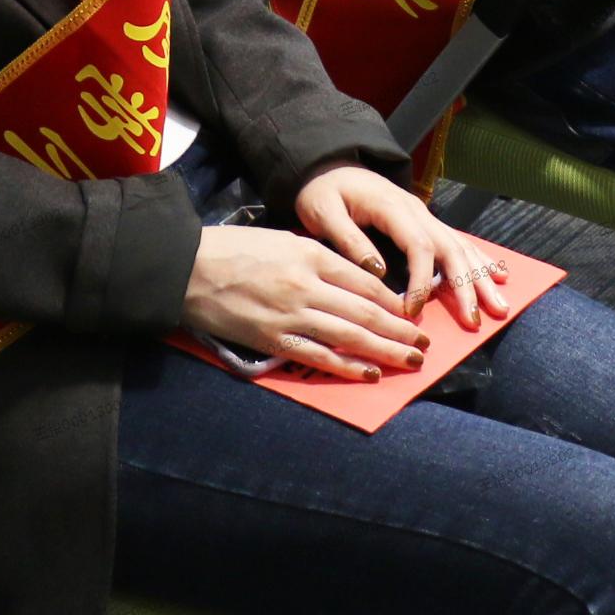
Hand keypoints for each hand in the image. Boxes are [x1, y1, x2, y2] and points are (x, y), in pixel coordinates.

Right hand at [182, 222, 427, 379]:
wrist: (189, 269)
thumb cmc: (234, 249)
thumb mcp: (282, 240)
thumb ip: (317, 257)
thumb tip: (352, 278)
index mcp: (310, 255)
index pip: (365, 281)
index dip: (394, 301)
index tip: (413, 312)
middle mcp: (307, 285)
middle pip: (366, 311)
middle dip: (400, 330)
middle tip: (424, 343)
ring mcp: (292, 315)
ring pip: (350, 335)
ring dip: (386, 350)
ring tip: (411, 360)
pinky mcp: (275, 340)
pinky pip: (319, 356)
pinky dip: (347, 366)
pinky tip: (370, 374)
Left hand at [295, 163, 510, 333]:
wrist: (329, 165)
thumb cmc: (323, 192)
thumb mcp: (322, 212)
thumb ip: (349, 240)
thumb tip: (379, 272)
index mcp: (392, 207)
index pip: (418, 246)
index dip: (422, 281)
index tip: (413, 312)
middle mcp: (416, 211)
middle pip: (451, 249)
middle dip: (466, 286)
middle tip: (475, 321)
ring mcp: (425, 216)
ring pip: (461, 247)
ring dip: (481, 278)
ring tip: (499, 309)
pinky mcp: (425, 223)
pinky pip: (458, 242)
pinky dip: (479, 260)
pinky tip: (498, 275)